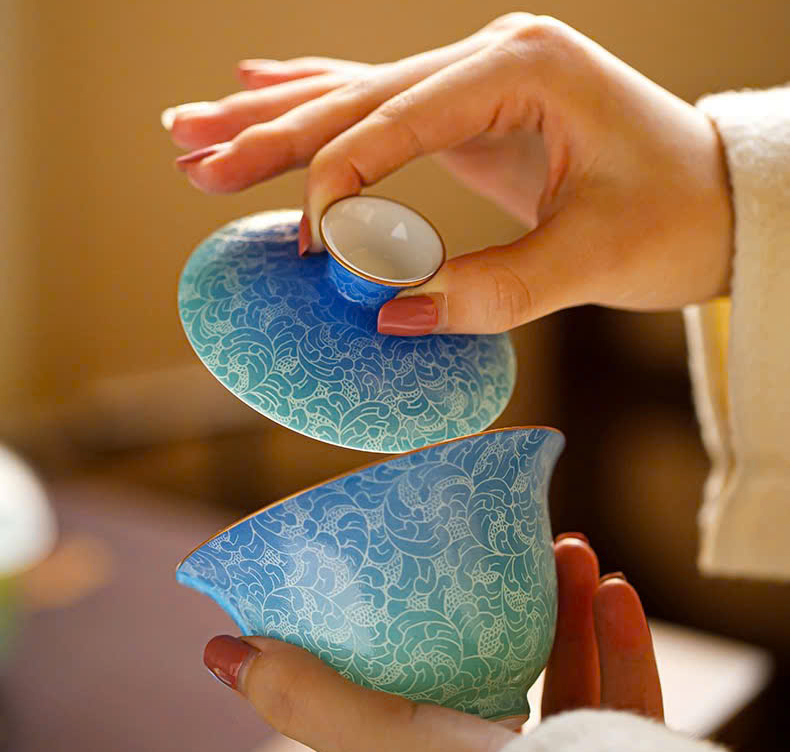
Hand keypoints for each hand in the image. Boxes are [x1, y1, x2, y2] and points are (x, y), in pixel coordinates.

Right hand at [165, 14, 732, 334]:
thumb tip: (387, 317)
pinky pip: (380, 106)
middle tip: (187, 153)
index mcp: (526, 67)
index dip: (338, 179)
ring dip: (272, 116)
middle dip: (269, 131)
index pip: (399, 117)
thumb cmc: (677, 219)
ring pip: (354, 94)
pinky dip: (318, 105)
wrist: (719, 199)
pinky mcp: (473, 108)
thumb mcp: (594, 263)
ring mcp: (479, 75)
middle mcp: (494, 54)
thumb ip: (493, 291)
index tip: (305, 245)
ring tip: (191, 130)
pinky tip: (262, 84)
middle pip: (356, 92)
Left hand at [202, 534, 662, 751]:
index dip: (431, 624)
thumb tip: (214, 650)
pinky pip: (629, 699)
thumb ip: (303, 693)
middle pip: (510, 670)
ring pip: (576, 676)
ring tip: (576, 550)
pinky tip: (619, 590)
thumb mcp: (380, 740)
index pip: (426, 684)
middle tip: (530, 544)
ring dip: (577, 608)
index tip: (443, 561)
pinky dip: (626, 644)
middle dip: (522, 600)